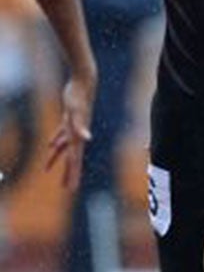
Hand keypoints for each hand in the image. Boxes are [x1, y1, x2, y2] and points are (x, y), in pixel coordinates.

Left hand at [44, 73, 94, 190]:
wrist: (84, 82)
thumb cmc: (79, 97)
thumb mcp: (76, 113)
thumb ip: (81, 127)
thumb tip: (86, 139)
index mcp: (77, 138)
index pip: (75, 162)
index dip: (72, 175)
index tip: (71, 189)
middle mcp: (77, 135)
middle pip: (72, 159)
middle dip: (68, 174)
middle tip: (67, 188)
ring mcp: (73, 127)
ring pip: (64, 149)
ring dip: (57, 159)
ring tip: (48, 170)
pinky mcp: (68, 120)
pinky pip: (61, 135)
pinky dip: (56, 141)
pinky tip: (50, 146)